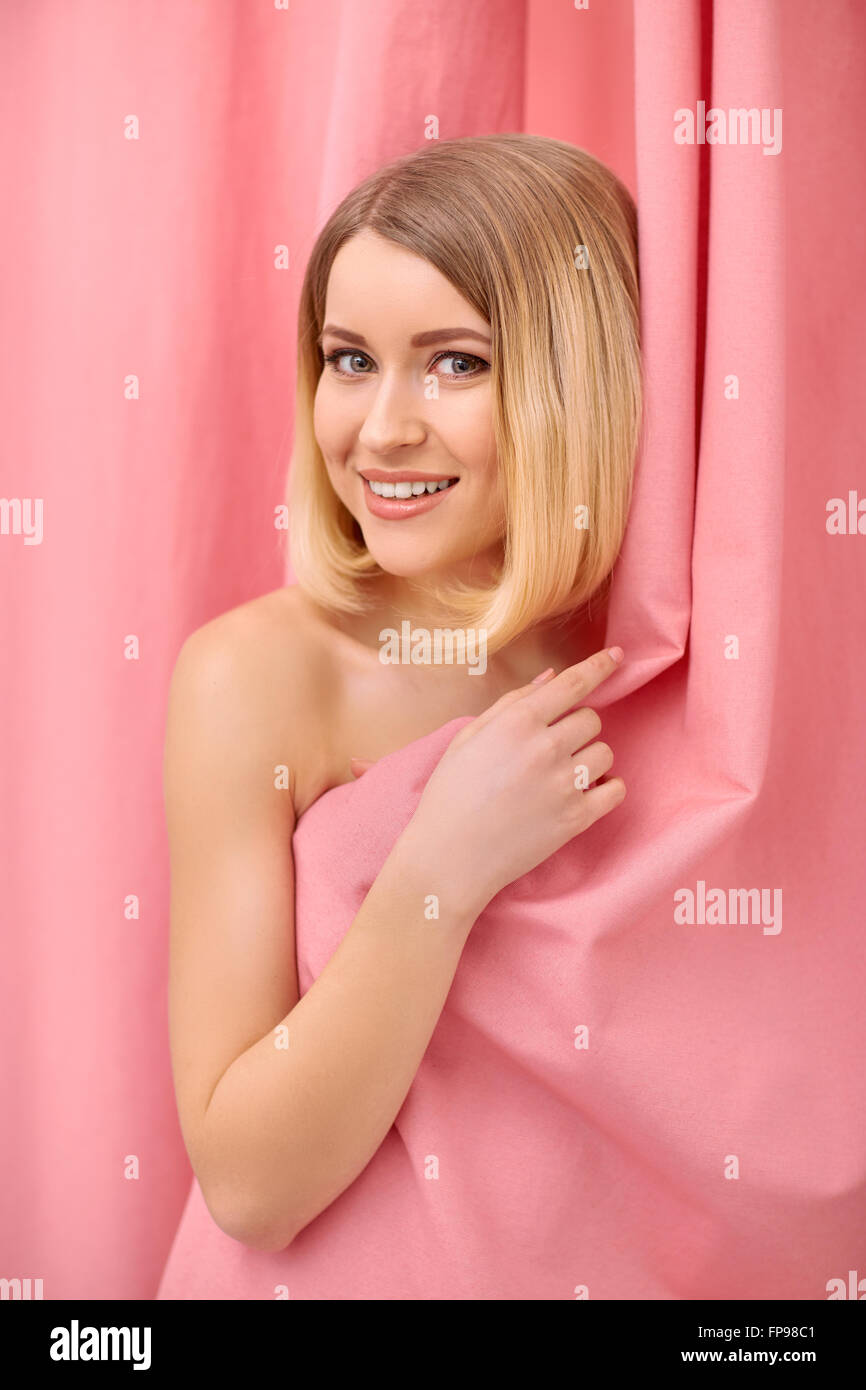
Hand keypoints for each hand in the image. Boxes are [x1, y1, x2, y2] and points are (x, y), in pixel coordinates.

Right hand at [404, 647, 625, 913]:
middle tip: (551, 748)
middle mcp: (545, 748)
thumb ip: (512, 703)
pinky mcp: (576, 818)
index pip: (573, 683)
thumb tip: (551, 678)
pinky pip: (615, 790)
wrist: (449, 857)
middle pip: (591, 719)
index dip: (599, 666)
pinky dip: (606, 788)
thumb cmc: (451, 794)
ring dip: (589, 758)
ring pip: (605, 752)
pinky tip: (584, 792)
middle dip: (576, 728)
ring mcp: (563, 784)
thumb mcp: (469, 738)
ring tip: (561, 775)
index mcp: (516, 722)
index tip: (617, 656)